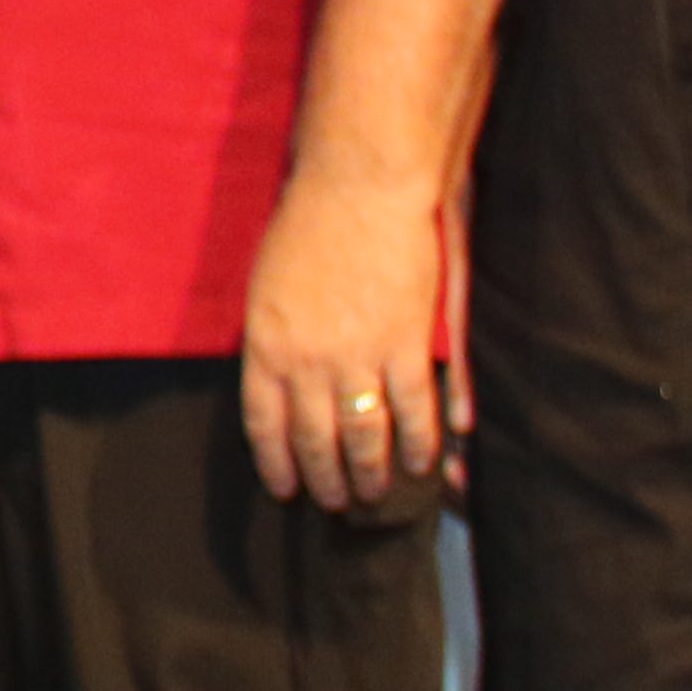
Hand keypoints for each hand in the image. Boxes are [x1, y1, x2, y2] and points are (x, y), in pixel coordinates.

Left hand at [241, 166, 452, 509]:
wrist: (359, 189)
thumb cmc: (307, 223)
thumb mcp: (266, 285)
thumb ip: (273, 338)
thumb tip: (272, 374)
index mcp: (263, 347)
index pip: (265, 426)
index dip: (278, 464)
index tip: (287, 488)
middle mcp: (305, 364)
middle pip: (316, 441)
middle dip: (326, 479)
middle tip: (337, 501)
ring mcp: (357, 359)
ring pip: (366, 438)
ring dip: (373, 473)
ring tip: (378, 492)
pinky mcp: (406, 347)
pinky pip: (415, 411)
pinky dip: (423, 441)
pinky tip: (428, 460)